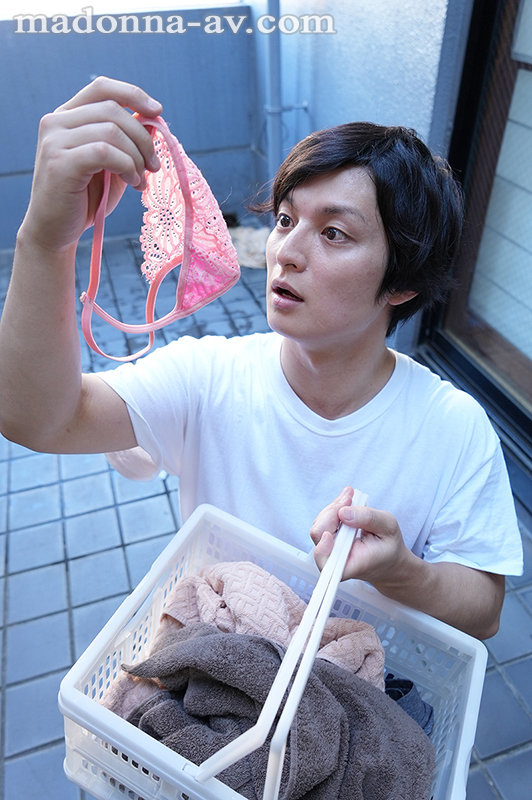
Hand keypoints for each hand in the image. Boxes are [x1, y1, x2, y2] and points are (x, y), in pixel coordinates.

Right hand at [20, 75, 162, 251]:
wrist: (56, 231)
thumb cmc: (86, 199)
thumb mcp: (112, 165)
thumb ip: (127, 142)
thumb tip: (153, 121)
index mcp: (67, 116)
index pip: (102, 88)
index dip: (133, 94)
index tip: (157, 111)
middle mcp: (56, 122)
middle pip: (113, 110)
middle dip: (143, 138)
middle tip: (154, 165)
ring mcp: (55, 140)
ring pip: (112, 131)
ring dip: (136, 157)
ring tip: (139, 180)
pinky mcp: (60, 162)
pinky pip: (105, 153)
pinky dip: (126, 166)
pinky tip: (132, 183)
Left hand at [310, 487, 410, 584]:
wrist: (388, 556)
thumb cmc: (388, 545)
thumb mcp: (389, 527)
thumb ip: (368, 518)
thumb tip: (342, 512)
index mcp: (349, 565)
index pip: (325, 560)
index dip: (323, 545)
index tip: (333, 528)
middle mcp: (334, 558)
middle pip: (319, 533)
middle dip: (332, 512)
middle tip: (349, 498)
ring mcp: (329, 548)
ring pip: (320, 524)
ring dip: (334, 508)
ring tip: (350, 498)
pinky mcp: (329, 538)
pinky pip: (324, 520)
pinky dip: (334, 508)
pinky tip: (347, 501)